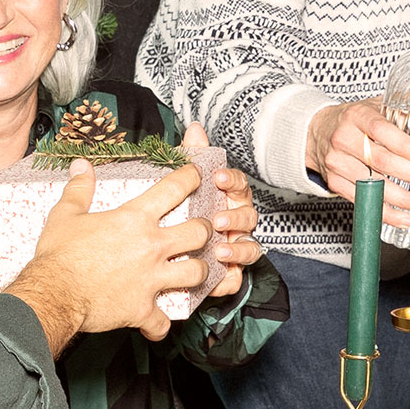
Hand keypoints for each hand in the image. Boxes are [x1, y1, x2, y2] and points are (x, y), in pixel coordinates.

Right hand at [9, 161, 210, 350]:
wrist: (52, 293)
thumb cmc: (58, 255)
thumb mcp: (65, 215)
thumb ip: (79, 189)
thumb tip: (81, 167)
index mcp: (134, 219)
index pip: (174, 189)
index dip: (191, 178)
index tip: (197, 176)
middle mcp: (151, 247)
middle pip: (199, 233)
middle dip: (206, 230)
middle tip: (202, 230)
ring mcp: (151, 279)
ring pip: (196, 273)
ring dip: (199, 272)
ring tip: (195, 270)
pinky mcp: (142, 309)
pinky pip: (163, 322)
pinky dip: (160, 325)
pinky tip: (156, 324)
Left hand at [182, 121, 260, 298]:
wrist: (159, 253)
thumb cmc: (181, 212)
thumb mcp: (182, 185)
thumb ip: (192, 157)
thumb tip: (195, 129)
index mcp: (227, 199)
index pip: (238, 185)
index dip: (231, 181)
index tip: (217, 177)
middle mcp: (236, 223)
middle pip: (249, 217)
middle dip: (235, 217)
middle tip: (217, 219)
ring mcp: (234, 249)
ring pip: (250, 250)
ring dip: (238, 250)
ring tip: (219, 251)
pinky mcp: (228, 275)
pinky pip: (235, 279)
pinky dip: (229, 279)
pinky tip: (216, 277)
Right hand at [307, 100, 409, 227]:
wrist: (317, 131)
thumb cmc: (355, 120)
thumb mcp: (375, 104)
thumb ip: (407, 102)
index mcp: (357, 115)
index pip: (381, 129)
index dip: (403, 144)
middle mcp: (344, 138)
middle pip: (380, 160)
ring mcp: (337, 163)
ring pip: (373, 185)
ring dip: (403, 198)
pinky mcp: (335, 183)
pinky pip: (364, 202)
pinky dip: (387, 214)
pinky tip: (406, 218)